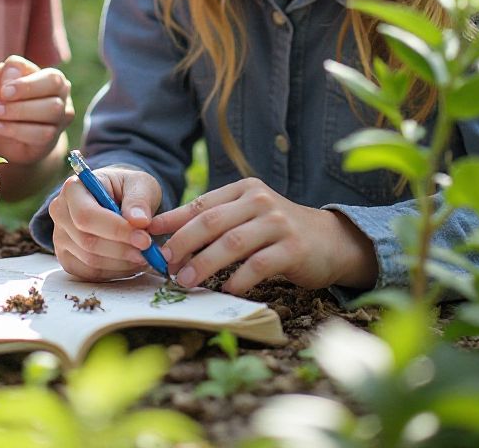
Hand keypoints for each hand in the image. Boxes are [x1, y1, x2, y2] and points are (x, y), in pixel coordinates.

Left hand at [0, 55, 73, 165]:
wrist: (3, 136)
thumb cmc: (4, 101)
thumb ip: (4, 73)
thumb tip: (13, 71)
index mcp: (52, 77)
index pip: (50, 77)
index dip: (27, 84)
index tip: (3, 92)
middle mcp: (63, 94)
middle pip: (55, 90)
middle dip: (25, 94)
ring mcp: (62, 117)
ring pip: (52, 111)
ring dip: (19, 112)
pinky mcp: (53, 138)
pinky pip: (43, 134)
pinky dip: (16, 130)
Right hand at [49, 165, 161, 280]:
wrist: (117, 198)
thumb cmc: (127, 188)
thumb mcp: (140, 184)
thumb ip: (139, 200)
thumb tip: (139, 221)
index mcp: (73, 188)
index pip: (86, 215)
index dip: (116, 230)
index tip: (145, 239)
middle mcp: (60, 212)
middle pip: (87, 241)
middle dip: (122, 250)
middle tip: (149, 251)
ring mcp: (60, 238)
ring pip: (90, 261)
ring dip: (122, 263)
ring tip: (144, 256)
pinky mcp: (67, 259)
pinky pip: (90, 274)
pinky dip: (115, 272)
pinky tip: (131, 262)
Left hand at [150, 178, 377, 293]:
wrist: (329, 240)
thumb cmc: (277, 231)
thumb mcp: (245, 216)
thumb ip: (212, 220)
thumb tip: (164, 233)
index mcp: (243, 190)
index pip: (200, 204)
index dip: (172, 221)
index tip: (148, 237)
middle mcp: (260, 201)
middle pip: (212, 221)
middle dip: (183, 243)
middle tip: (165, 264)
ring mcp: (278, 223)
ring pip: (232, 242)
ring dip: (205, 263)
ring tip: (186, 281)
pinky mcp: (294, 248)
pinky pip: (260, 264)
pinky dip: (239, 278)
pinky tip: (225, 289)